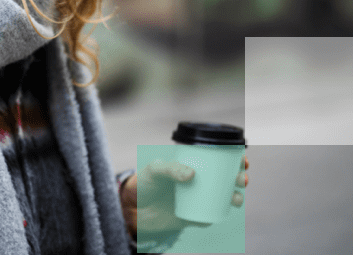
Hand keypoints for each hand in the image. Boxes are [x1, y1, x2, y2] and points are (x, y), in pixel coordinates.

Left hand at [120, 155, 248, 237]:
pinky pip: (210, 216)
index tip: (242, 158)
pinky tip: (222, 212)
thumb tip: (192, 174)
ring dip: (236, 197)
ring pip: (223, 197)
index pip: (216, 158)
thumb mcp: (154, 170)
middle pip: (225, 178)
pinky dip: (218, 215)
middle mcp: (196, 181)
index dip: (233, 157)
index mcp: (190, 165)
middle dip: (239, 177)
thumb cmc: (143, 182)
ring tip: (236, 197)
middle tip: (241, 178)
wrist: (131, 208)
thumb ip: (170, 169)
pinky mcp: (192, 216)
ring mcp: (196, 198)